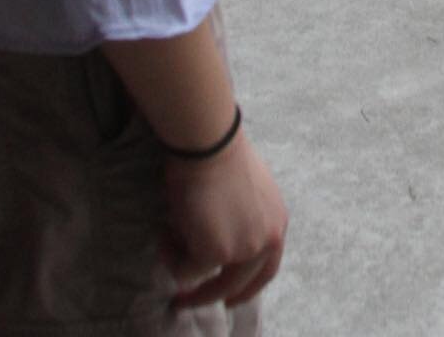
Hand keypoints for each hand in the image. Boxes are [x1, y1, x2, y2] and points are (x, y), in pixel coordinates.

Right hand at [163, 128, 287, 310]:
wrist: (210, 143)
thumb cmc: (221, 155)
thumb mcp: (245, 193)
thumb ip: (242, 221)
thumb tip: (218, 245)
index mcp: (277, 222)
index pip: (267, 268)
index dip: (248, 286)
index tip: (231, 300)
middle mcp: (266, 240)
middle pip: (239, 285)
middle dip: (209, 296)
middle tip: (185, 301)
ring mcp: (243, 250)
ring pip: (209, 284)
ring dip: (183, 270)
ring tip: (167, 242)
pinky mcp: (215, 255)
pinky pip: (185, 270)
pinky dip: (171, 254)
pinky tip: (166, 229)